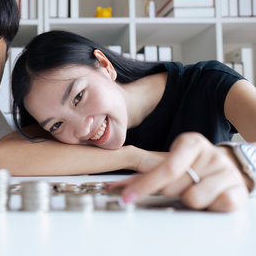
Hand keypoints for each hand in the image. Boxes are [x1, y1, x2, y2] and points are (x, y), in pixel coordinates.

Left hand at [113, 133, 248, 211]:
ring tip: (194, 190)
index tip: (127, 197)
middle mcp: (210, 154)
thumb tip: (112, 186)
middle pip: (174, 186)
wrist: (228, 170)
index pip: (165, 167)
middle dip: (168, 192)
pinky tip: (209, 197)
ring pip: (193, 198)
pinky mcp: (238, 191)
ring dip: (188, 200)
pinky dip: (209, 207)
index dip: (145, 185)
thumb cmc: (194, 167)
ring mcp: (226, 171)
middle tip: (175, 187)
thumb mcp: (170, 162)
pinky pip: (216, 206)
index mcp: (191, 142)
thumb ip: (142, 173)